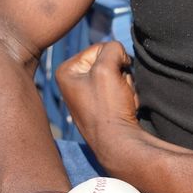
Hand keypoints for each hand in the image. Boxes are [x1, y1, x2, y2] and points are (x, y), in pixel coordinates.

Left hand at [56, 42, 142, 165]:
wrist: (119, 144)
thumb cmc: (108, 108)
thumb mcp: (107, 69)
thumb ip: (112, 48)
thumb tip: (120, 54)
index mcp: (66, 71)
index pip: (100, 48)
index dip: (113, 60)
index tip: (111, 80)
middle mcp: (73, 82)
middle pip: (108, 61)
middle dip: (120, 74)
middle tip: (117, 93)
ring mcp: (87, 94)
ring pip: (117, 74)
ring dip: (125, 84)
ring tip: (121, 101)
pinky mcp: (100, 105)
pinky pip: (119, 89)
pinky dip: (126, 95)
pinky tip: (123, 108)